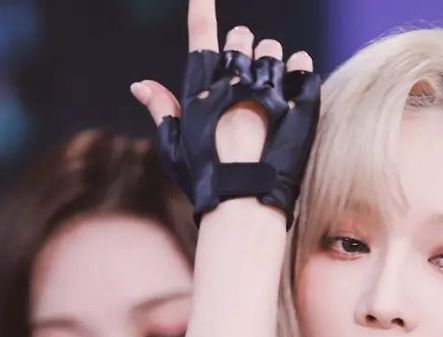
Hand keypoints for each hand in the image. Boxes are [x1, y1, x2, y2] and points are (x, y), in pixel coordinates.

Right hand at [130, 0, 319, 222]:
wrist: (245, 211)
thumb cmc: (206, 186)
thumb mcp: (177, 150)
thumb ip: (163, 112)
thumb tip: (140, 85)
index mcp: (205, 91)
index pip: (201, 39)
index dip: (201, 11)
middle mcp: (236, 84)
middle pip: (240, 43)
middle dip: (242, 47)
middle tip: (246, 65)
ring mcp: (268, 94)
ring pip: (271, 53)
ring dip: (270, 60)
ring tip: (270, 84)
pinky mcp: (298, 108)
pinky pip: (302, 71)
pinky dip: (300, 69)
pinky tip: (298, 73)